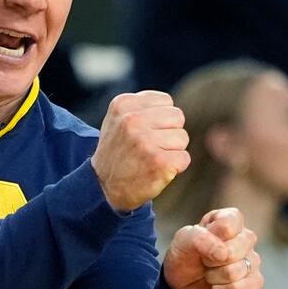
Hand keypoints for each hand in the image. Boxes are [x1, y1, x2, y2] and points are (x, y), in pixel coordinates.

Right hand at [90, 91, 189, 211]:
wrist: (103, 187)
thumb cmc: (118, 151)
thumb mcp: (119, 119)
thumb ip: (143, 107)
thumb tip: (173, 108)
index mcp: (123, 104)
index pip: (166, 101)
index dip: (160, 119)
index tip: (143, 132)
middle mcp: (133, 120)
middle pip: (177, 117)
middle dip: (169, 132)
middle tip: (150, 147)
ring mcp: (146, 141)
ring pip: (182, 138)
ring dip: (172, 151)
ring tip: (151, 158)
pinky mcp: (159, 162)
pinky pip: (184, 158)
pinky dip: (175, 167)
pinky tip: (156, 170)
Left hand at [162, 208, 262, 288]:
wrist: (182, 286)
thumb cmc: (186, 256)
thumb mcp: (183, 241)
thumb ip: (200, 238)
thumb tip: (223, 254)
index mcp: (231, 219)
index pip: (227, 225)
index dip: (210, 238)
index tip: (201, 241)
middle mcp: (246, 238)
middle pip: (232, 252)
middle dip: (210, 261)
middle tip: (205, 261)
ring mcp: (253, 261)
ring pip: (233, 272)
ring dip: (213, 277)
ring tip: (211, 274)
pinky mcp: (255, 283)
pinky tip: (217, 288)